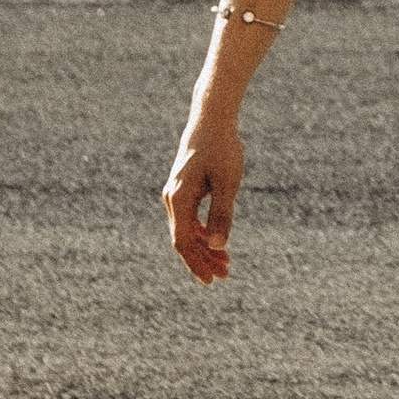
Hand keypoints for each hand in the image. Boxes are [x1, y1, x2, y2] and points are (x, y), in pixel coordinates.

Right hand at [165, 106, 244, 285]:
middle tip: (223, 275)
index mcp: (179, 198)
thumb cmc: (221, 148)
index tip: (210, 279)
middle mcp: (172, 199)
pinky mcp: (183, 190)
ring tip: (225, 263)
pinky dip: (202, 232)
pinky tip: (217, 240)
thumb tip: (218, 246)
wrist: (211, 119)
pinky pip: (189, 219)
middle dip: (202, 259)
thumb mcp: (227, 181)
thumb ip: (221, 213)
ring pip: (186, 231)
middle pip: (183, 239)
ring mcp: (176, 194)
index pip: (182, 242)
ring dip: (204, 247)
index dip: (196, 262)